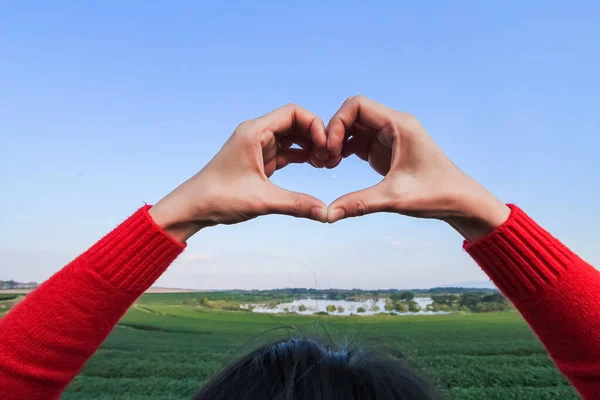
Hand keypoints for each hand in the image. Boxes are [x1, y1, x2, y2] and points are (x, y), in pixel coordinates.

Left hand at [149, 104, 328, 242]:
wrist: (193, 207)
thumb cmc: (219, 198)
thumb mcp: (262, 201)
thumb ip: (296, 204)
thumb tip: (326, 213)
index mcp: (254, 132)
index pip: (293, 113)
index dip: (315, 125)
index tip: (326, 146)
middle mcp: (256, 134)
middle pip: (295, 123)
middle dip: (316, 136)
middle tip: (331, 157)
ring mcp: (257, 147)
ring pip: (292, 138)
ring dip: (310, 147)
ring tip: (327, 163)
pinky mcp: (259, 161)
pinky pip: (286, 151)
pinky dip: (301, 156)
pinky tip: (315, 166)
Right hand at [325, 96, 509, 240]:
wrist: (459, 201)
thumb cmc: (435, 194)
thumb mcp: (394, 198)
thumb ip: (359, 203)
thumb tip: (328, 214)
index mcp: (399, 125)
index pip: (357, 105)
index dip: (337, 122)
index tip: (331, 148)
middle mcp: (394, 125)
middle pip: (352, 113)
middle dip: (334, 131)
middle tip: (326, 158)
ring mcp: (389, 136)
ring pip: (353, 127)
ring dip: (337, 141)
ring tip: (328, 163)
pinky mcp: (385, 150)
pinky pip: (357, 140)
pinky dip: (344, 149)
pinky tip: (335, 165)